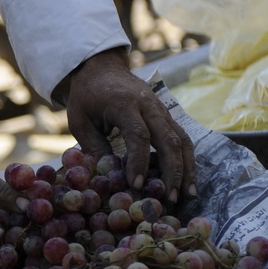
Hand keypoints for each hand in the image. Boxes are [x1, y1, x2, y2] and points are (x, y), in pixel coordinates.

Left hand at [55, 48, 196, 203]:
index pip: (138, 135)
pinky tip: (187, 182)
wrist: (102, 69)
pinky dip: (187, 161)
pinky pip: (183, 139)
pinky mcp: (168, 116)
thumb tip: (108, 179)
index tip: (137, 185)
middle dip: (172, 172)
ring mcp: (162, 110)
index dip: (139, 161)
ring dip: (186, 169)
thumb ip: (93, 147)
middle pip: (169, 140)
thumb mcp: (80, 121)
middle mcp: (149, 106)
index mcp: (124, 104)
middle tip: (170, 199)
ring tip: (187, 196)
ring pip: (182, 140)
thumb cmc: (87, 97)